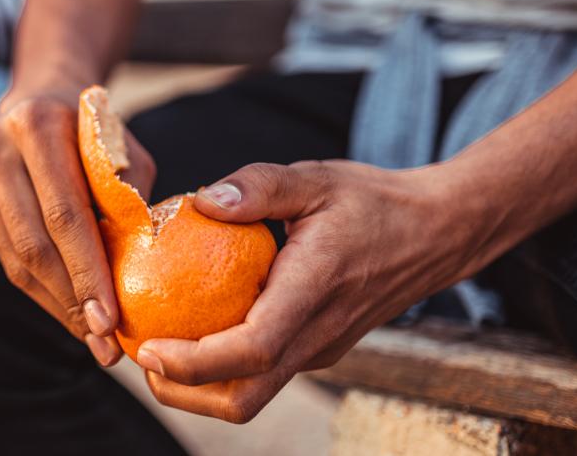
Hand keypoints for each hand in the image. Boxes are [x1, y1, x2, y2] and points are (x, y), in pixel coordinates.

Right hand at [0, 96, 155, 365]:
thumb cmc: (96, 132)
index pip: (64, 213)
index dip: (87, 270)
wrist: (41, 99)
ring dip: (56, 305)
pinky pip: (7, 257)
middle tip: (103, 343)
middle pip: (34, 242)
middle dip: (72, 299)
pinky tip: (69, 313)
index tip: (111, 318)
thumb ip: (128, 198)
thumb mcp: (124, 151)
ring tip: (91, 339)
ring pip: (16, 258)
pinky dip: (42, 290)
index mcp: (38, 125)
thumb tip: (141, 267)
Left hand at [135, 160, 481, 422]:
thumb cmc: (374, 203)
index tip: (147, 350)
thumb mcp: (315, 178)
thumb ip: (259, 186)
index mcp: (315, 292)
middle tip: (139, 355)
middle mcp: (318, 334)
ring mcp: (320, 349)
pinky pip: (265, 374)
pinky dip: (224, 369)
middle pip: (245, 397)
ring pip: (253, 395)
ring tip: (157, 349)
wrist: (436, 233)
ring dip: (199, 387)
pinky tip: (198, 331)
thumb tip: (201, 199)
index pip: (253, 350)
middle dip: (183, 392)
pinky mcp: (319, 349)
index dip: (194, 362)